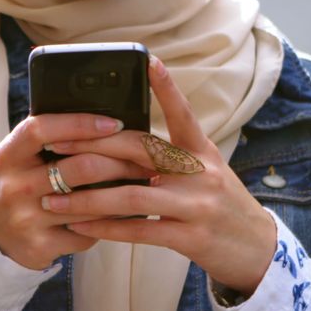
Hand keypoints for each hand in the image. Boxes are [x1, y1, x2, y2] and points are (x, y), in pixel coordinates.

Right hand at [0, 113, 154, 269]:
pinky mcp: (39, 246)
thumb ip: (44, 137)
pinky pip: (86, 233)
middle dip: (119, 163)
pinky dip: (107, 224)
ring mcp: (25, 220)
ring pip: (89, 204)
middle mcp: (13, 188)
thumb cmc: (12, 183)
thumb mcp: (14, 156)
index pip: (42, 130)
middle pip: (77, 168)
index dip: (79, 123)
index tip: (113, 123)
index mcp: (7, 156)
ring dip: (122, 194)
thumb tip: (94, 110)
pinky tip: (121, 215)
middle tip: (145, 159)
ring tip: (143, 184)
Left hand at [40, 56, 276, 293]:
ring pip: (132, 195)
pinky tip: (80, 227)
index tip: (148, 61)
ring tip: (53, 197)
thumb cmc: (219, 206)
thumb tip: (121, 143)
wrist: (257, 249)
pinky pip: (140, 230)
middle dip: (92, 144)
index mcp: (202, 152)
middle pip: (140, 149)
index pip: (183, 113)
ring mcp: (197, 205)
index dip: (166, 88)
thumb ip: (171, 157)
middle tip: (55, 141)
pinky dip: (106, 228)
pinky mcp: (191, 237)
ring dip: (87, 197)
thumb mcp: (205, 172)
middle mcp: (200, 172)